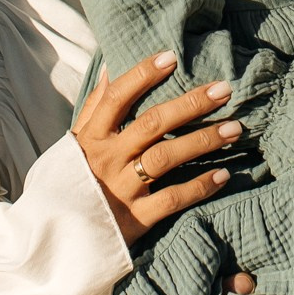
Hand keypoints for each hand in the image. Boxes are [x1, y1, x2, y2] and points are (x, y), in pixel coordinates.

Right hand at [73, 51, 240, 243]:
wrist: (58, 237)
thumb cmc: (74, 180)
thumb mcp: (75, 142)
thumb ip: (94, 106)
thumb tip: (111, 64)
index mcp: (91, 138)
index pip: (115, 98)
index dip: (142, 75)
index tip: (171, 56)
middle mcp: (107, 159)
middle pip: (152, 124)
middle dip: (191, 104)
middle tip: (224, 90)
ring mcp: (122, 189)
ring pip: (166, 158)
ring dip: (203, 140)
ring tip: (235, 128)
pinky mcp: (135, 220)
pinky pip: (173, 199)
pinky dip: (199, 186)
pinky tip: (224, 174)